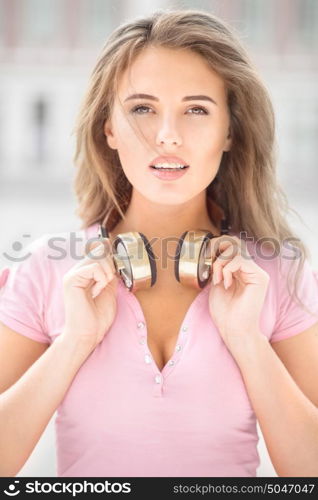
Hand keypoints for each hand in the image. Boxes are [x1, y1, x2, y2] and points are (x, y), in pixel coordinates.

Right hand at [61, 239, 118, 352]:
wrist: (88, 334)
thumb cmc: (97, 318)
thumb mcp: (109, 290)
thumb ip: (109, 275)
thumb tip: (114, 262)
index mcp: (83, 275)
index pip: (95, 252)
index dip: (105, 247)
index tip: (110, 243)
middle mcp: (76, 273)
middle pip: (98, 252)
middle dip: (110, 264)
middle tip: (108, 281)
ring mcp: (72, 275)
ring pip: (97, 258)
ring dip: (106, 273)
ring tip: (102, 287)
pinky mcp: (71, 280)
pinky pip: (93, 267)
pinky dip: (101, 278)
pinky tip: (97, 290)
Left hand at [207, 235, 269, 350]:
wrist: (233, 329)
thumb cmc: (224, 311)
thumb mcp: (215, 283)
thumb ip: (216, 267)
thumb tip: (210, 251)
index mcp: (240, 269)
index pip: (231, 245)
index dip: (216, 245)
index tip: (204, 258)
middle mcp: (251, 268)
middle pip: (235, 241)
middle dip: (217, 245)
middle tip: (207, 259)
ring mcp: (257, 272)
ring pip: (236, 249)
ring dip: (220, 262)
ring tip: (217, 279)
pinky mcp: (260, 277)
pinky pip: (240, 260)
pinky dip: (227, 269)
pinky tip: (225, 284)